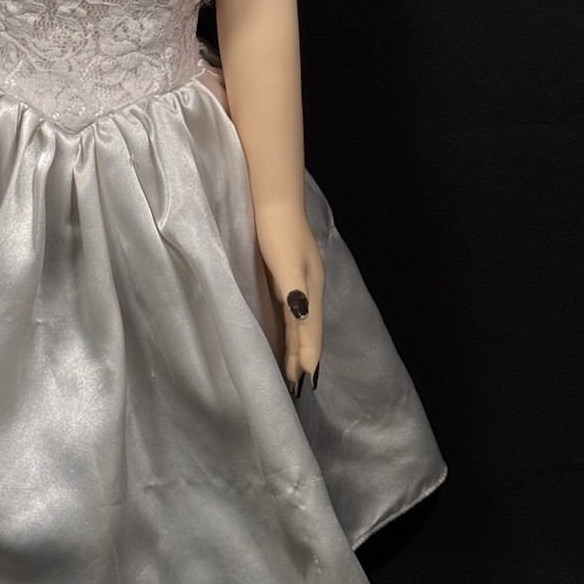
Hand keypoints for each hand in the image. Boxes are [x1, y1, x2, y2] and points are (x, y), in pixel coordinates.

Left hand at [257, 210, 324, 397]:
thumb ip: (294, 291)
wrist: (273, 198)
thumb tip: (302, 321)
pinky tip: (284, 330)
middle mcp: (307, 288)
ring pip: (298, 322)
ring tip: (291, 368)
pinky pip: (290, 311)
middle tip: (295, 386)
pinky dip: (289, 328)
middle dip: (302, 357)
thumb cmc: (277, 231)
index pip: (311, 331)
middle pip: (306, 330)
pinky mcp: (284, 274)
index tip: (304, 383)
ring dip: (296, 345)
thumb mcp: (287, 262)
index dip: (307, 356)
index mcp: (310, 288)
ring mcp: (297, 280)